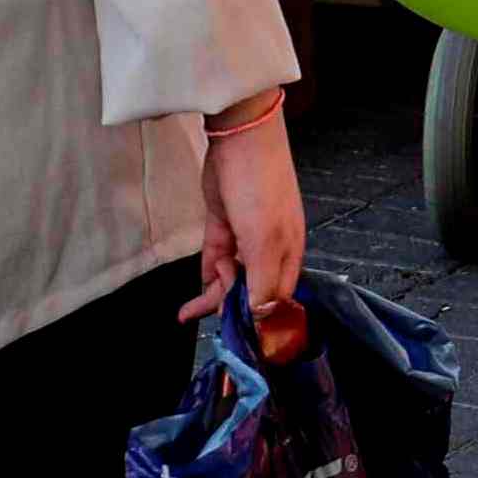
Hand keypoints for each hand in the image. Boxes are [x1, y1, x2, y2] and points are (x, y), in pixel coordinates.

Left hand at [192, 104, 304, 322]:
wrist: (239, 138)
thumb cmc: (260, 187)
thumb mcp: (264, 240)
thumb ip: (264, 282)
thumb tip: (264, 317)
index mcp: (288, 255)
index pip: (278, 301)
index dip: (260, 321)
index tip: (239, 340)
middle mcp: (270, 250)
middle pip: (252, 292)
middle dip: (231, 311)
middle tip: (205, 323)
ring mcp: (246, 238)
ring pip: (231, 280)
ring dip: (214, 297)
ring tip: (189, 310)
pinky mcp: (224, 227)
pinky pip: (215, 263)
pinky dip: (206, 280)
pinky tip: (191, 300)